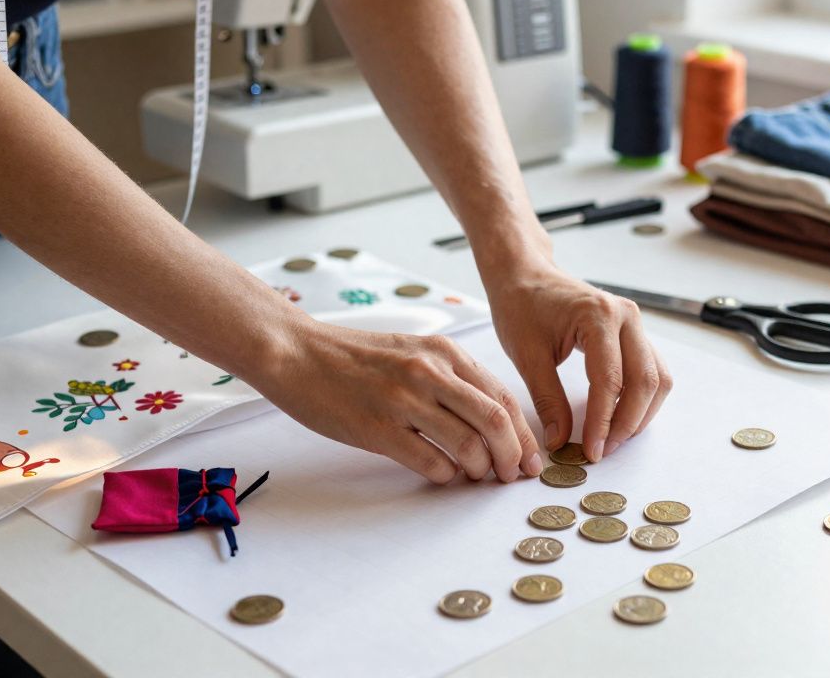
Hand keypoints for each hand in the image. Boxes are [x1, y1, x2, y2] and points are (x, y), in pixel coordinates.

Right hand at [252, 319, 542, 483]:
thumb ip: (452, 379)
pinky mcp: (378, 429)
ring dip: (480, 471)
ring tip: (475, 477)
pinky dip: (445, 476)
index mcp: (444, 353)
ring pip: (468, 446)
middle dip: (514, 457)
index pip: (504, 397)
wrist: (297, 353)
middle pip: (496, 422)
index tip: (531, 459)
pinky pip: (430, 462)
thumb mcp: (414, 351)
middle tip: (512, 477)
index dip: (525, 434)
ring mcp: (404, 401)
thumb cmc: (356, 358)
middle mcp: (429, 372)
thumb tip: (491, 422)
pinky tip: (441, 475)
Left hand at [485, 265, 672, 461]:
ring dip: (641, 413)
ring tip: (612, 438)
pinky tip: (619, 418)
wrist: (525, 275)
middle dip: (627, 423)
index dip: (603, 421)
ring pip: (656, 378)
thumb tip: (560, 441)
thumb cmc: (521, 306)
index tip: (592, 451)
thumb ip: (547, 400)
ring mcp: (634, 323)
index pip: (610, 380)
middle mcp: (626, 316)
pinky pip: (650, 370)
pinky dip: (641, 398)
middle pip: (644, 381)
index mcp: (598, 316)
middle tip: (603, 450)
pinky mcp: (633, 332)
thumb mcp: (527, 356)